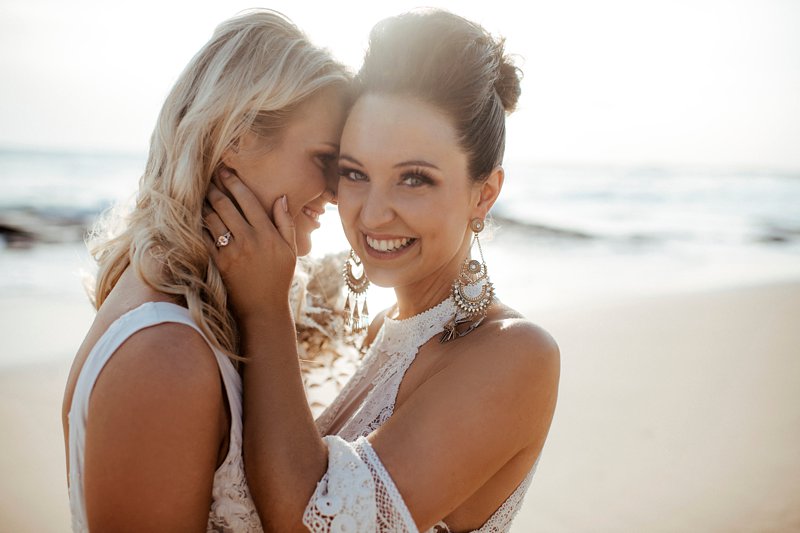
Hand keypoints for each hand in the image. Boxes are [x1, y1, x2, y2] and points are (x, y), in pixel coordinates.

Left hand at [203, 168, 296, 319]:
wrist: (263, 309)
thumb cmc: (279, 278)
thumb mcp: (290, 250)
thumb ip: (285, 223)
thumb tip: (281, 197)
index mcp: (267, 233)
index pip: (247, 200)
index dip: (234, 182)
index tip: (224, 171)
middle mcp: (249, 239)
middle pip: (225, 205)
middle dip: (214, 188)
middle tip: (205, 178)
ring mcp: (232, 252)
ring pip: (212, 219)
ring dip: (203, 204)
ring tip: (197, 194)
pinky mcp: (218, 263)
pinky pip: (204, 239)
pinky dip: (197, 226)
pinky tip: (192, 217)